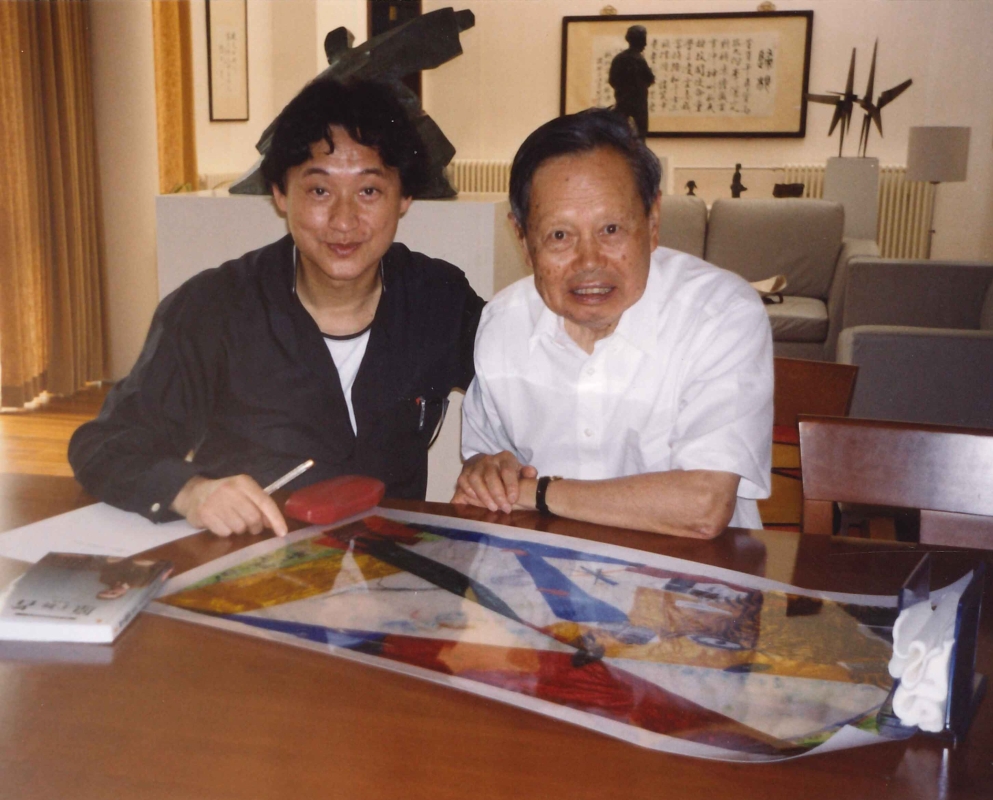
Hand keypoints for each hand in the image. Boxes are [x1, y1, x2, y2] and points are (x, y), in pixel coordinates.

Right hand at [171, 475, 287, 536]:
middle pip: (254, 518)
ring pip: (240, 528)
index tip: (282, 533)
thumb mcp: (243, 492)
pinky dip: (225, 531)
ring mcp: (216, 502)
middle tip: (250, 526)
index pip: (265, 502)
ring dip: (239, 529)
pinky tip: (220, 522)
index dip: (276, 519)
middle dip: (255, 527)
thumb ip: (259, 505)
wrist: (194, 493)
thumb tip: (273, 524)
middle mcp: (231, 490)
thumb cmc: (225, 494)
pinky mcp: (205, 514)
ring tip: (231, 520)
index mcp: (244, 482)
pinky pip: (225, 532)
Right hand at [452, 452, 537, 513]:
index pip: (507, 470)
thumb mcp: (518, 471)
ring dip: (484, 496)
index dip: (511, 486)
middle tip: (505, 508)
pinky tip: (478, 502)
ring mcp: (474, 466)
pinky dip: (470, 493)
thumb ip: (526, 473)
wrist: (485, 464)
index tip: (513, 500)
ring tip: (493, 508)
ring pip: (475, 479)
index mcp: (505, 458)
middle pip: (490, 476)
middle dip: (498, 495)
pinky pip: (464, 482)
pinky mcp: (463, 473)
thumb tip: (532, 473)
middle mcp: (488, 460)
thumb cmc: (505, 472)